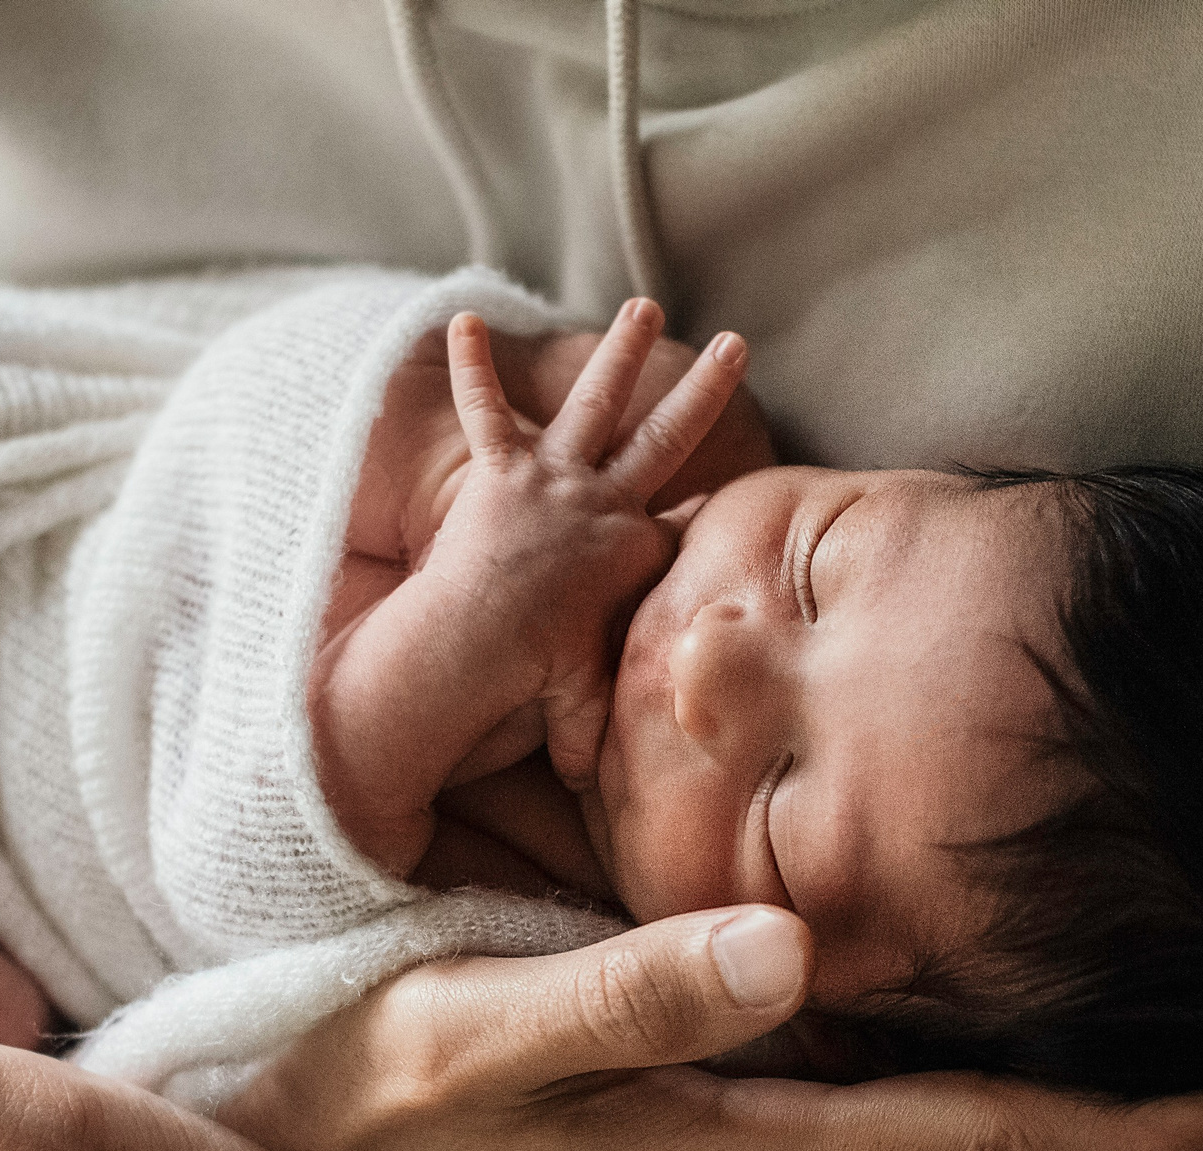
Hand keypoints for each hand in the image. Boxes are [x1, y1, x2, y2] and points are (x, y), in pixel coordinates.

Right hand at [220, 906, 1202, 1150]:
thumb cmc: (375, 1113)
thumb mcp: (481, 1035)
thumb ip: (639, 993)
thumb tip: (792, 945)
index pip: (982, 1138)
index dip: (1135, 1121)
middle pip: (972, 1144)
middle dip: (1105, 1104)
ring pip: (908, 1138)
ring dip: (1012, 1090)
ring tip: (1106, 1007)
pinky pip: (841, 1140)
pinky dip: (915, 1090)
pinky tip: (916, 1023)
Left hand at [433, 298, 747, 787]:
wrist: (485, 635)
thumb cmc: (539, 676)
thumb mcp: (586, 709)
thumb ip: (603, 737)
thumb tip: (614, 795)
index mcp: (636, 556)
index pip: (688, 524)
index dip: (715, 508)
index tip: (740, 485)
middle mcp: (606, 505)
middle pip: (667, 437)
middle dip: (703, 391)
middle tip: (735, 344)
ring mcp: (556, 478)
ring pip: (596, 402)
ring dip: (618, 351)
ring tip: (642, 304)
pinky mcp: (500, 469)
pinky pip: (485, 411)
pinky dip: (473, 369)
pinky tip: (461, 324)